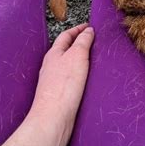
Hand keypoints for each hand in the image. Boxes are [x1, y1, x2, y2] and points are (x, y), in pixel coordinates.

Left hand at [0, 24, 93, 145]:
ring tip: (92, 58)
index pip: (66, 35)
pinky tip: (85, 80)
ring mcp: (53, 81)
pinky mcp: (58, 95)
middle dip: (78, 43)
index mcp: (54, 54)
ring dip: (78, 59)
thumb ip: (83, 42)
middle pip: (65, 49)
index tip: (89, 26)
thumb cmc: (63, 87)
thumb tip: (88, 31)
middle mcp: (51, 66)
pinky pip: (69, 78)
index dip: (78, 29)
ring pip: (66, 64)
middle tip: (93, 40)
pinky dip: (78, 73)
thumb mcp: (77, 56)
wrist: (52, 119)